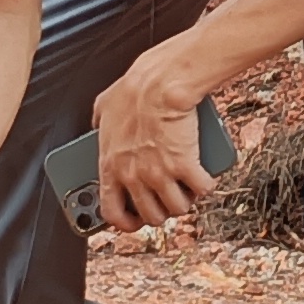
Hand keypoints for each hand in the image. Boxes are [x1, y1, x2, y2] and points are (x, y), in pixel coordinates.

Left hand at [90, 55, 220, 228]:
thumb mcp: (104, 106)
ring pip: (177, 207)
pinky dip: (206, 185)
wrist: (161, 82)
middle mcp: (133, 175)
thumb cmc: (134, 89)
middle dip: (162, 211)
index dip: (125, 222)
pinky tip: (205, 177)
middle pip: (150, 214)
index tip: (134, 221)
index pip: (111, 210)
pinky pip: (201, 188)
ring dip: (184, 201)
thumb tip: (97, 123)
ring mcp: (159, 174)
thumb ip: (99, 122)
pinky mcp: (185, 166)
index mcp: (110, 165)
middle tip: (167, 198)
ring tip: (187, 188)